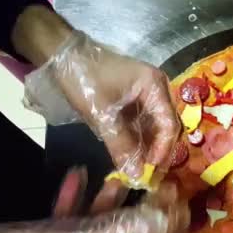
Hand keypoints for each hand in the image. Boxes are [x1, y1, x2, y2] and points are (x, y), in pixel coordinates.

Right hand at [0, 168, 188, 232]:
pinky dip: (80, 194)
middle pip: (132, 228)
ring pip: (103, 218)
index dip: (168, 220)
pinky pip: (72, 213)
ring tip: (127, 171)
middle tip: (162, 177)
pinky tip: (78, 172)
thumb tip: (160, 220)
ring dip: (117, 195)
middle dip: (148, 204)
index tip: (182, 194)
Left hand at [54, 46, 180, 181]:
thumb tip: (136, 175)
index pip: (169, 123)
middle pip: (167, 126)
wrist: (63, 57)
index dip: (163, 150)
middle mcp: (157, 90)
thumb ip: (121, 145)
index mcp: (155, 86)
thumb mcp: (102, 114)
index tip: (150, 170)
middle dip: (158, 151)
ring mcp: (147, 95)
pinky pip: (144, 125)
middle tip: (147, 174)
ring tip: (139, 169)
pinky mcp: (136, 102)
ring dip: (148, 148)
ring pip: (156, 128)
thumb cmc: (85, 80)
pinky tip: (132, 157)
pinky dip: (139, 141)